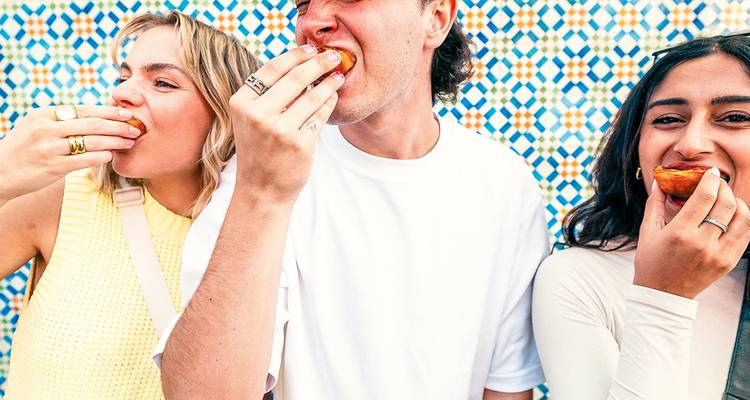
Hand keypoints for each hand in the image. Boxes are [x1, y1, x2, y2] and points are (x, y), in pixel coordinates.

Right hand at [0, 105, 140, 202]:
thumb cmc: (23, 150)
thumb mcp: (36, 127)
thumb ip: (60, 121)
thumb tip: (92, 116)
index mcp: (44, 115)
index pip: (83, 109)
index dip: (108, 111)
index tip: (126, 112)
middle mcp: (46, 128)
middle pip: (91, 123)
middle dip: (118, 125)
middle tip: (136, 127)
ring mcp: (49, 148)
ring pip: (91, 141)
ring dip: (115, 141)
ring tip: (130, 141)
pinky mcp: (53, 166)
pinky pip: (84, 160)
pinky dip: (101, 157)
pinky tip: (112, 156)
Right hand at [228, 45, 343, 203]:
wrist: (262, 190)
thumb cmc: (260, 150)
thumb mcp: (251, 119)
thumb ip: (267, 93)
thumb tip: (299, 61)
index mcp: (242, 102)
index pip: (272, 68)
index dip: (295, 55)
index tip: (311, 49)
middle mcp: (258, 114)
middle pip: (295, 77)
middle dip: (319, 62)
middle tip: (334, 55)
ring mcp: (279, 130)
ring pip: (312, 95)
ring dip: (329, 81)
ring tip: (339, 75)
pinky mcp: (299, 143)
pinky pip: (320, 115)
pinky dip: (330, 102)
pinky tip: (334, 96)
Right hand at [635, 167, 749, 297]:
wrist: (663, 294)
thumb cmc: (652, 262)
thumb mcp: (648, 232)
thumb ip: (654, 204)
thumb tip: (659, 181)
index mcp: (679, 233)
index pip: (705, 197)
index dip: (711, 180)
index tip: (711, 172)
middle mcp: (701, 243)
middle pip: (725, 205)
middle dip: (724, 188)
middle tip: (719, 182)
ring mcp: (718, 254)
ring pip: (743, 219)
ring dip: (738, 203)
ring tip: (728, 199)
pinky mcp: (728, 262)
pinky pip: (745, 236)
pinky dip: (744, 221)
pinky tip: (734, 216)